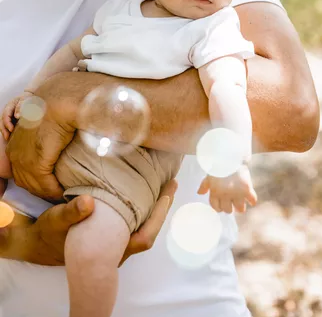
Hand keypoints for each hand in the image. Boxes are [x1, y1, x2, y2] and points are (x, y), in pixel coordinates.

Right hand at [1, 92, 32, 139]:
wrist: (30, 96)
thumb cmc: (27, 98)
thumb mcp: (25, 100)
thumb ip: (20, 106)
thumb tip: (17, 116)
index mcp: (9, 106)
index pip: (5, 115)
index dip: (7, 123)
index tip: (11, 129)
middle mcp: (7, 111)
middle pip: (2, 121)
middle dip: (4, 129)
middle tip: (7, 137)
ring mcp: (9, 115)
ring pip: (3, 124)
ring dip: (5, 131)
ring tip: (8, 138)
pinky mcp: (12, 118)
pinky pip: (8, 125)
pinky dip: (8, 130)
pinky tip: (10, 136)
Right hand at [4, 180, 176, 265]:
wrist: (38, 243)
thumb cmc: (49, 233)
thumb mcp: (56, 220)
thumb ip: (71, 213)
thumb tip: (88, 202)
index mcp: (110, 250)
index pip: (145, 238)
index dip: (158, 217)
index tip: (166, 194)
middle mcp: (117, 249)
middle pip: (149, 230)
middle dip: (162, 207)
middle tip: (171, 182)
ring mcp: (115, 242)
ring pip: (142, 226)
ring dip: (154, 205)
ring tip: (162, 183)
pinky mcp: (111, 234)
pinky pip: (134, 220)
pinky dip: (142, 205)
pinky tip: (143, 188)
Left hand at [6, 72, 94, 200]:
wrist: (58, 102)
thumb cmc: (55, 106)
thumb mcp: (42, 122)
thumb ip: (43, 133)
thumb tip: (54, 138)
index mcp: (14, 143)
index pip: (20, 170)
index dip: (34, 180)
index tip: (48, 184)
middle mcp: (15, 153)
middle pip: (25, 181)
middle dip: (39, 189)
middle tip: (55, 193)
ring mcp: (24, 159)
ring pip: (35, 186)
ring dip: (48, 193)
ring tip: (62, 194)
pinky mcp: (36, 164)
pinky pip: (46, 186)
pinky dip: (55, 192)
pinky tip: (64, 193)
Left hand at [197, 164, 257, 213]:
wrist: (229, 155)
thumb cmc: (217, 165)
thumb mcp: (209, 175)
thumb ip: (204, 186)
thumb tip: (199, 193)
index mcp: (215, 193)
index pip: (216, 207)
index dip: (218, 207)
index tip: (221, 204)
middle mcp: (225, 195)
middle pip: (227, 210)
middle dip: (229, 207)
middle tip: (231, 202)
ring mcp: (237, 193)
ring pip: (240, 209)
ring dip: (240, 207)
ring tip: (241, 201)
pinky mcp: (247, 189)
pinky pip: (252, 200)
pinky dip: (252, 200)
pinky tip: (250, 198)